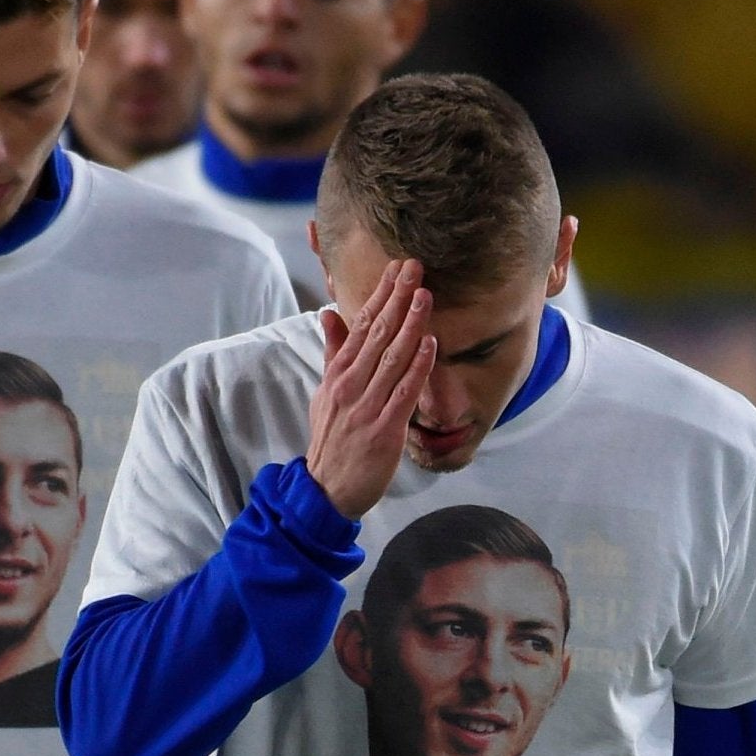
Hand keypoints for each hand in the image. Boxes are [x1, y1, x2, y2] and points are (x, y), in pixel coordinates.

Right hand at [305, 258, 436, 518]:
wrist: (326, 488)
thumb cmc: (331, 438)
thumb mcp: (325, 392)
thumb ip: (333, 353)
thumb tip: (329, 314)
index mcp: (338, 374)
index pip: (360, 326)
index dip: (380, 295)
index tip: (396, 268)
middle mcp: (351, 385)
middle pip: (377, 334)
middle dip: (397, 298)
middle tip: (415, 267)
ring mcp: (367, 406)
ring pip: (392, 357)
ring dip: (411, 325)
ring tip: (425, 295)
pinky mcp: (384, 428)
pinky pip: (404, 391)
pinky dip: (418, 367)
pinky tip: (431, 344)